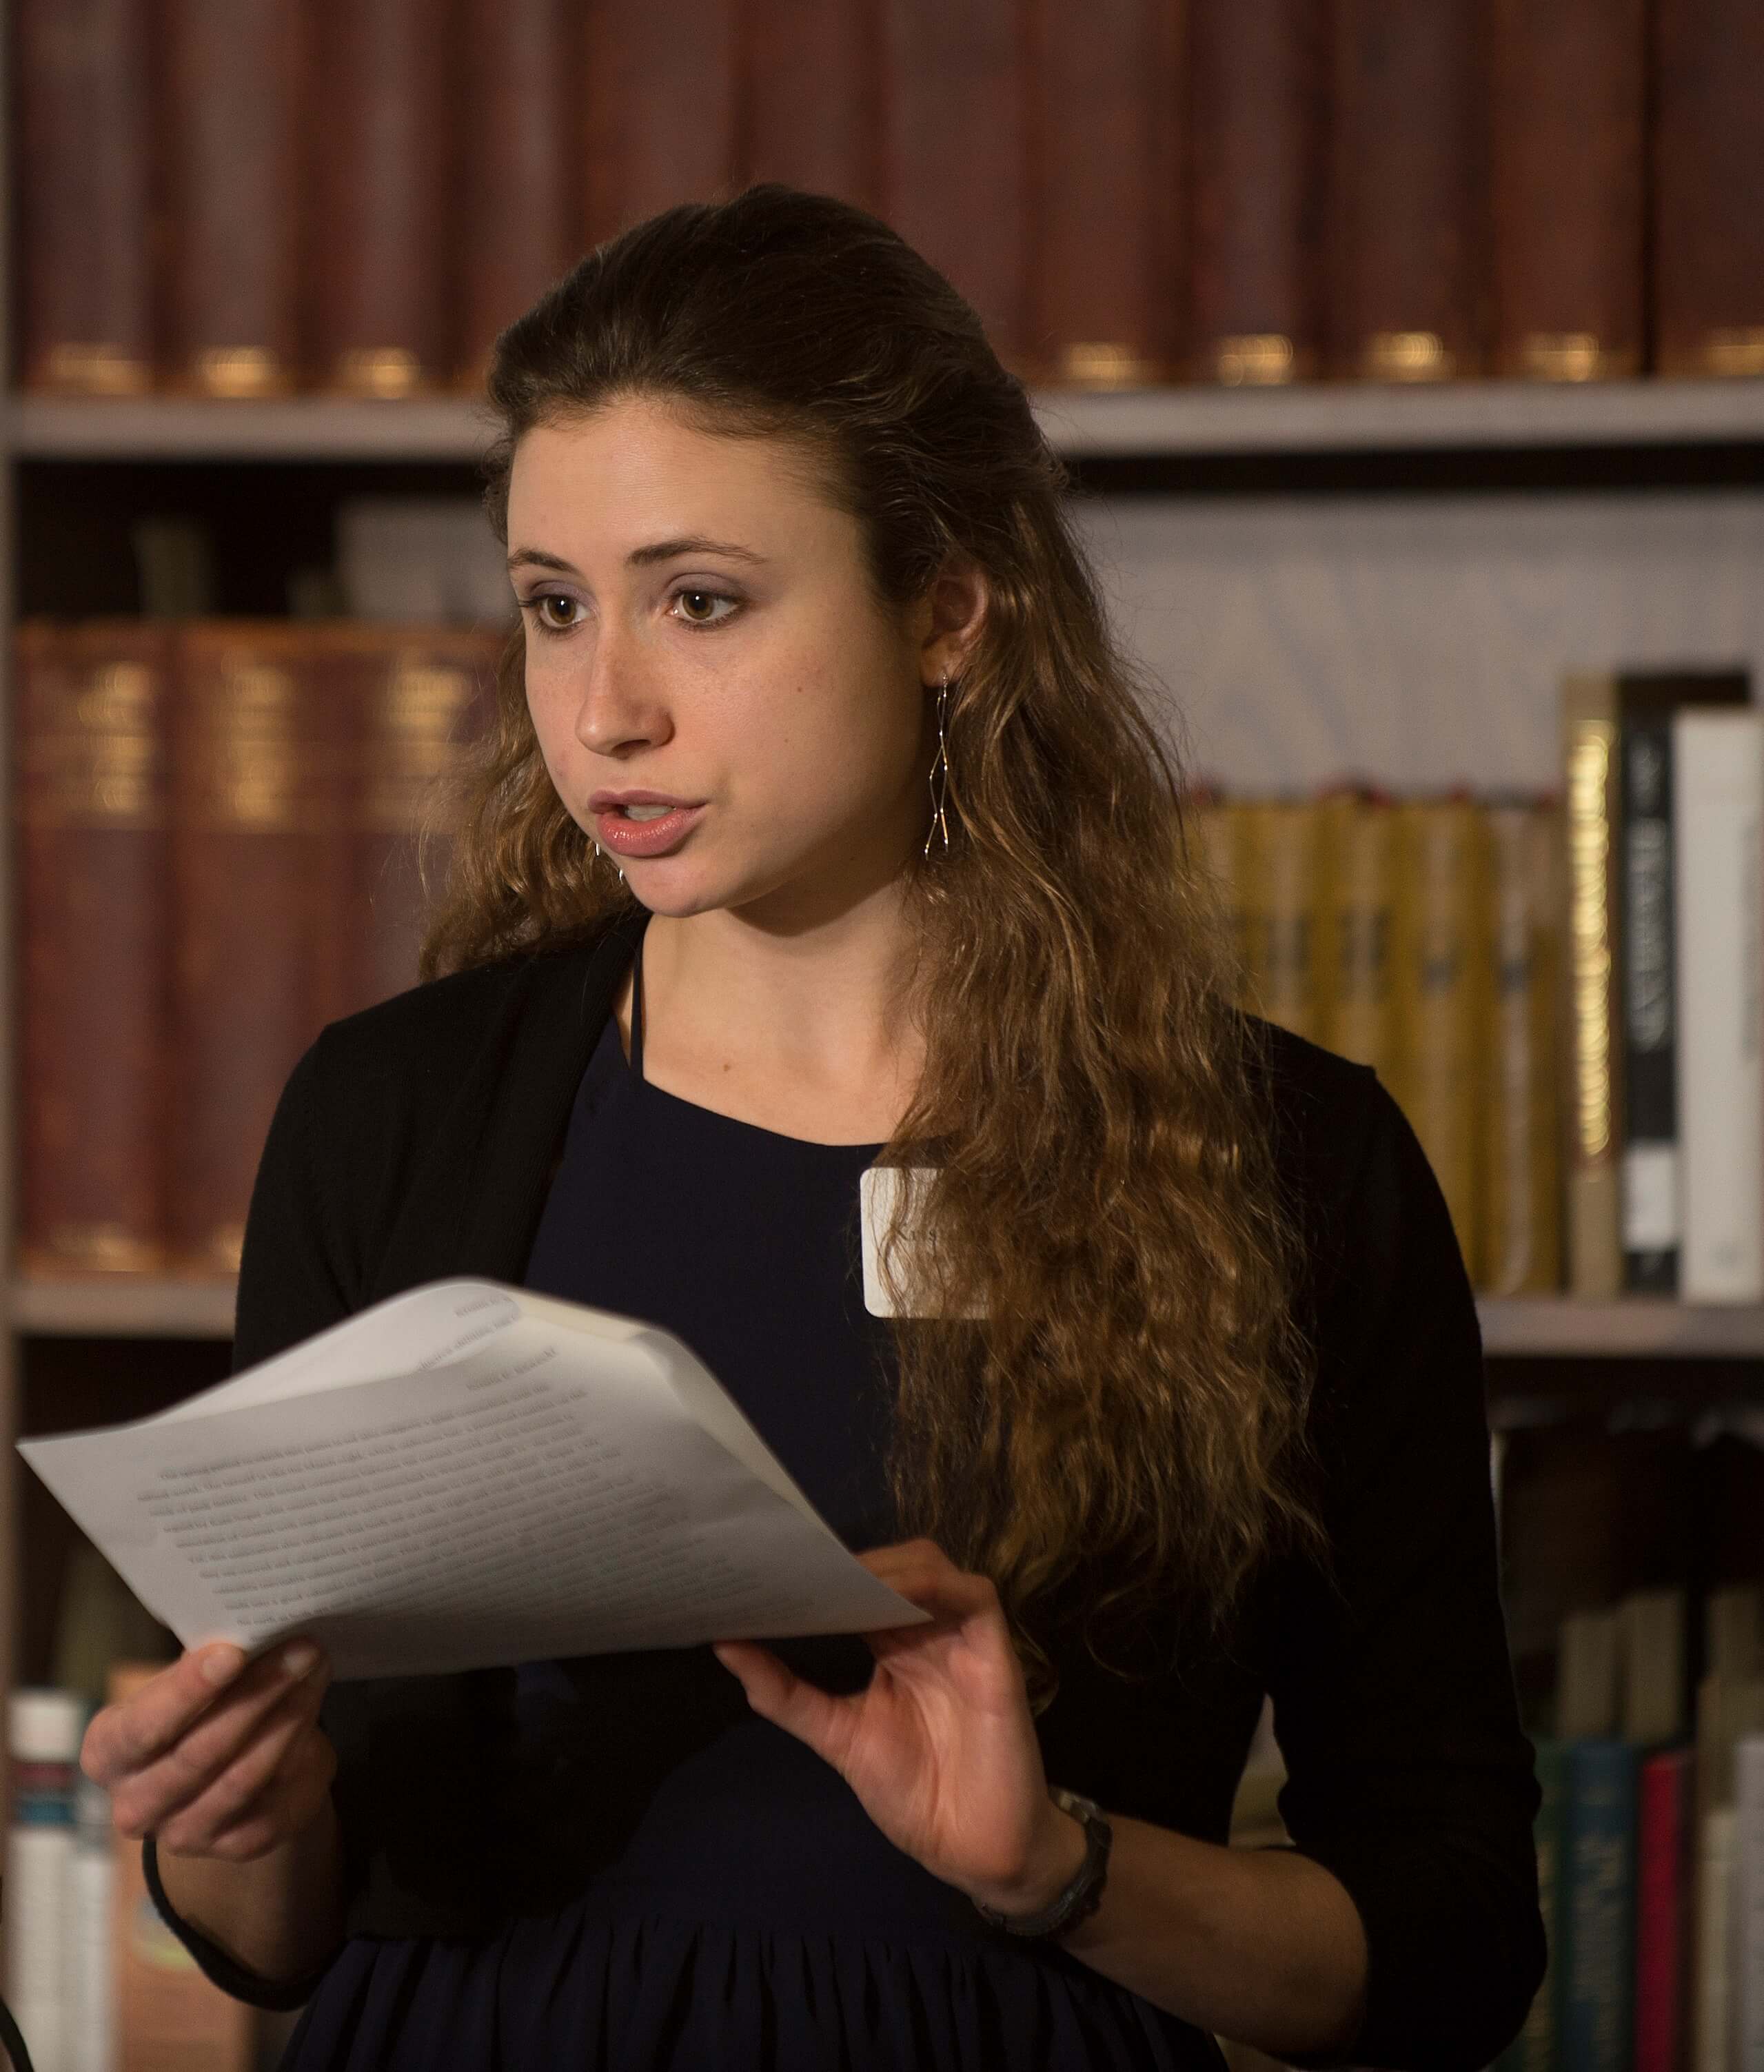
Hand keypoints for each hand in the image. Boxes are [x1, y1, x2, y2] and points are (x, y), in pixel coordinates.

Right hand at [82, 1637, 335, 1862]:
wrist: (228, 1771)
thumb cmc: (198, 1710)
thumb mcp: (189, 1684)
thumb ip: (206, 1666)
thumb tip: (250, 1629)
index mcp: (109, 1753)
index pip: (143, 1728)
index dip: (188, 1691)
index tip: (233, 1652)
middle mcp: (137, 1805)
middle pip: (200, 1753)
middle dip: (256, 1694)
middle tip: (301, 1648)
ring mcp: (186, 1834)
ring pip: (244, 1775)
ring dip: (288, 1715)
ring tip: (314, 1667)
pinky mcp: (239, 1844)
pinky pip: (276, 1793)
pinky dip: (302, 1744)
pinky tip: (314, 1704)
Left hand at [713, 1539, 1086, 1914]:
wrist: (973, 1851)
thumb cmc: (914, 1794)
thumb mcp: (838, 1736)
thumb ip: (785, 1694)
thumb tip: (723, 1644)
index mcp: (893, 1647)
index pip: (857, 1587)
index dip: (818, 1571)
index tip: (766, 1567)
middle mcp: (927, 1632)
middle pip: (890, 1564)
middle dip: (845, 1559)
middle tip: (794, 1564)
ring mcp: (962, 1638)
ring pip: (929, 1566)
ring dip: (884, 1564)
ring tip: (836, 1577)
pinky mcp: (996, 1652)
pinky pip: (973, 1596)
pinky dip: (933, 1584)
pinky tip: (893, 1592)